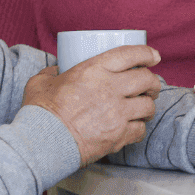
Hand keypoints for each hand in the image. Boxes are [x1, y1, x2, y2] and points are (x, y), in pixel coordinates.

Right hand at [23, 46, 161, 165]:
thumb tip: (57, 70)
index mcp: (93, 69)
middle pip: (146, 79)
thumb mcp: (41, 82)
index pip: (130, 54)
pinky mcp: (119, 135)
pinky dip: (139, 128)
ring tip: (143, 108)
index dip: (146, 53)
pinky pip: (140, 129)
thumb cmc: (41, 111)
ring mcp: (117, 113)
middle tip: (150, 85)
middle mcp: (110, 88)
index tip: (153, 56)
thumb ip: (52, 73)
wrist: (44, 141)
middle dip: (152, 81)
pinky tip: (133, 127)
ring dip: (148, 106)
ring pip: (148, 106)